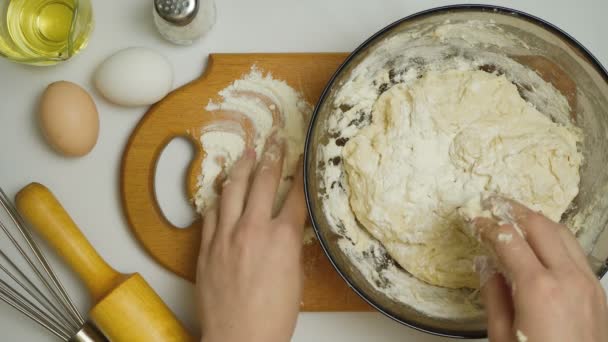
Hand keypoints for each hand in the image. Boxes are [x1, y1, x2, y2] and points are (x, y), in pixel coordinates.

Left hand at [196, 138, 307, 341]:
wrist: (239, 339)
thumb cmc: (272, 318)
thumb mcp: (295, 278)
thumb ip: (290, 247)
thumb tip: (287, 230)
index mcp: (282, 238)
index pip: (295, 196)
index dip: (301, 173)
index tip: (302, 156)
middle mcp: (253, 229)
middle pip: (264, 182)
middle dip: (272, 157)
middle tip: (275, 141)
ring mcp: (226, 236)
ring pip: (232, 190)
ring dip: (242, 169)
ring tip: (247, 154)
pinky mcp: (207, 247)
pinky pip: (210, 213)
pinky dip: (217, 198)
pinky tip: (221, 189)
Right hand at [473, 197, 607, 341]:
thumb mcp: (503, 336)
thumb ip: (494, 294)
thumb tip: (486, 265)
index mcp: (538, 288)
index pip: (509, 239)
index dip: (488, 225)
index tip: (475, 219)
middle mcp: (567, 278)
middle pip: (540, 225)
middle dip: (514, 210)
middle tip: (494, 203)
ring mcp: (587, 283)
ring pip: (563, 233)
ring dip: (537, 220)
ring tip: (516, 216)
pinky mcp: (597, 292)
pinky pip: (575, 252)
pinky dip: (555, 239)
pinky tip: (540, 244)